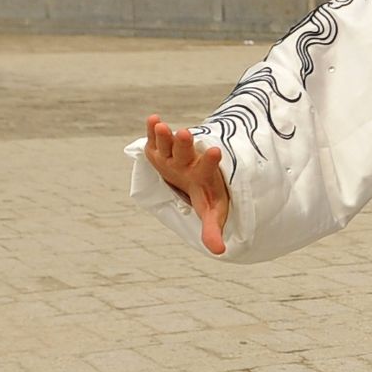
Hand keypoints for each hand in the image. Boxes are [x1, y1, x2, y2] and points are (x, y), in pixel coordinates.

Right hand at [142, 114, 230, 255]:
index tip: (216, 150)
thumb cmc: (207, 194)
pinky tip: (152, 119)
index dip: (210, 160)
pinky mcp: (162, 149)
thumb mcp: (212, 211)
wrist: (199, 176)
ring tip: (162, 125)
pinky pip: (158, 138)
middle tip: (184, 133)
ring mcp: (175, 155)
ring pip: (170, 144)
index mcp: (202, 176)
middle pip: (186, 152)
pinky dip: (152, 130)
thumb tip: (219, 252)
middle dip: (184, 144)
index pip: (208, 168)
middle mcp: (188, 162)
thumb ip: (212, 230)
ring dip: (166, 136)